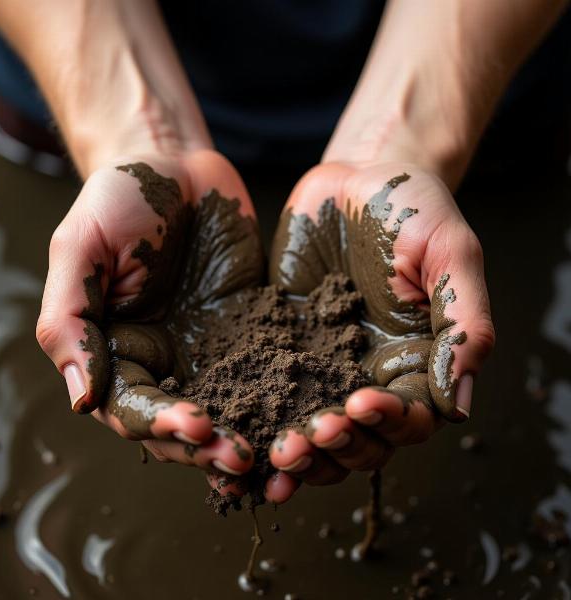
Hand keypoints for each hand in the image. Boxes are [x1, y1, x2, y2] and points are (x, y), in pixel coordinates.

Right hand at [37, 149, 261, 479]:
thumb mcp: (80, 248)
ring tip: (276, 454)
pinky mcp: (251, 331)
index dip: (161, 425)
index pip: (132, 408)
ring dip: (247, 434)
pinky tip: (303, 420)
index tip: (196, 428)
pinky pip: (266, 372)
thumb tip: (81, 398)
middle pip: (182, 424)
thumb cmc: (120, 199)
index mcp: (118, 350)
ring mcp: (210, 349)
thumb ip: (69, 318)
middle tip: (242, 458)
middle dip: (208, 447)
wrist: (179, 165)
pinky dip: (281, 401)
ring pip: (227, 410)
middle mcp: (165, 360)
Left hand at [265, 161, 494, 502]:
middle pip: (360, 440)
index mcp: (415, 362)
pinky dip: (257, 424)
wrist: (354, 177)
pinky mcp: (282, 347)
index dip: (388, 423)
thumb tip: (458, 402)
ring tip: (275, 456)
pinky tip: (236, 438)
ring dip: (299, 453)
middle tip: (308, 437)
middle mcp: (369, 374)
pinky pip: (270, 393)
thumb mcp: (450, 254)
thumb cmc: (412, 209)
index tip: (360, 404)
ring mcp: (323, 365)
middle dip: (336, 447)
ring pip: (314, 431)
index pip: (409, 418)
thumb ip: (465, 322)